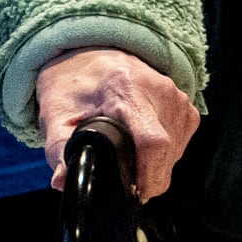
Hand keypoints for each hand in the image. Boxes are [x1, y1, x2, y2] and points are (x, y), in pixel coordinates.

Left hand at [36, 46, 196, 201]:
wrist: (90, 51)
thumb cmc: (72, 81)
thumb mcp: (55, 113)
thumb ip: (59, 149)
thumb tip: (64, 182)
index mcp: (126, 89)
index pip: (153, 141)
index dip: (148, 175)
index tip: (133, 190)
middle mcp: (159, 91)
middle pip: (166, 154)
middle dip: (144, 175)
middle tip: (118, 169)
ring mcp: (177, 98)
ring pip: (175, 154)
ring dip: (153, 164)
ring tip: (125, 147)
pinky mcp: (186, 107)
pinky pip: (180, 145)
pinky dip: (162, 153)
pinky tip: (139, 140)